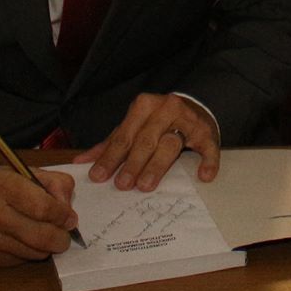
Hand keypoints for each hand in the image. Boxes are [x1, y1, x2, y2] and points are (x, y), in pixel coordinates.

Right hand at [0, 160, 76, 266]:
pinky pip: (18, 261)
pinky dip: (27, 253)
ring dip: (46, 247)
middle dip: (61, 238)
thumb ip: (49, 181)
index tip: (70, 217)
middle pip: (41, 236)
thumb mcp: (16, 169)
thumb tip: (68, 204)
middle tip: (65, 234)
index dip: (63, 215)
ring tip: (44, 234)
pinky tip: (22, 240)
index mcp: (1, 185)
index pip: (43, 207)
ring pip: (33, 253)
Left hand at [75, 92, 220, 191]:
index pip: (124, 135)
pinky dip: (207, 161)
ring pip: (171, 143)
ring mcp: (188, 120)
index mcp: (144, 105)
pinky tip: (203, 176)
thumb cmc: (157, 121)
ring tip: (145, 185)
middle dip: (132, 163)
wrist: (194, 108)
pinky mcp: (207, 132)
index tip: (99, 176)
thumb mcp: (133, 127)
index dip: (111, 156)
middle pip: (146, 140)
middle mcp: (166, 108)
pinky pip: (208, 147)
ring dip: (157, 166)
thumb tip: (81, 162)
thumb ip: (110, 143)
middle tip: (122, 185)